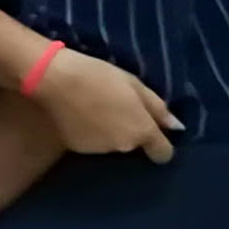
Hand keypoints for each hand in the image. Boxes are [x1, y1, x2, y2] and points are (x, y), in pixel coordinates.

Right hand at [29, 46, 179, 159]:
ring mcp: (99, 150)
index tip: (152, 129)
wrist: (52, 78)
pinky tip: (79, 114)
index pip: (163, 153)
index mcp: (141, 130)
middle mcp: (123, 146)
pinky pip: (93, 143)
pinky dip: (90, 133)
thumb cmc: (97, 75)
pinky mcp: (77, 148)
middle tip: (116, 106)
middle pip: (135, 145)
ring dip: (110, 131)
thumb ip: (157, 107)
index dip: (161, 143)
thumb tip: (176, 127)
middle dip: (130, 130)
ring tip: (94, 108)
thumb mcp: (133, 83)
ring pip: (113, 144)